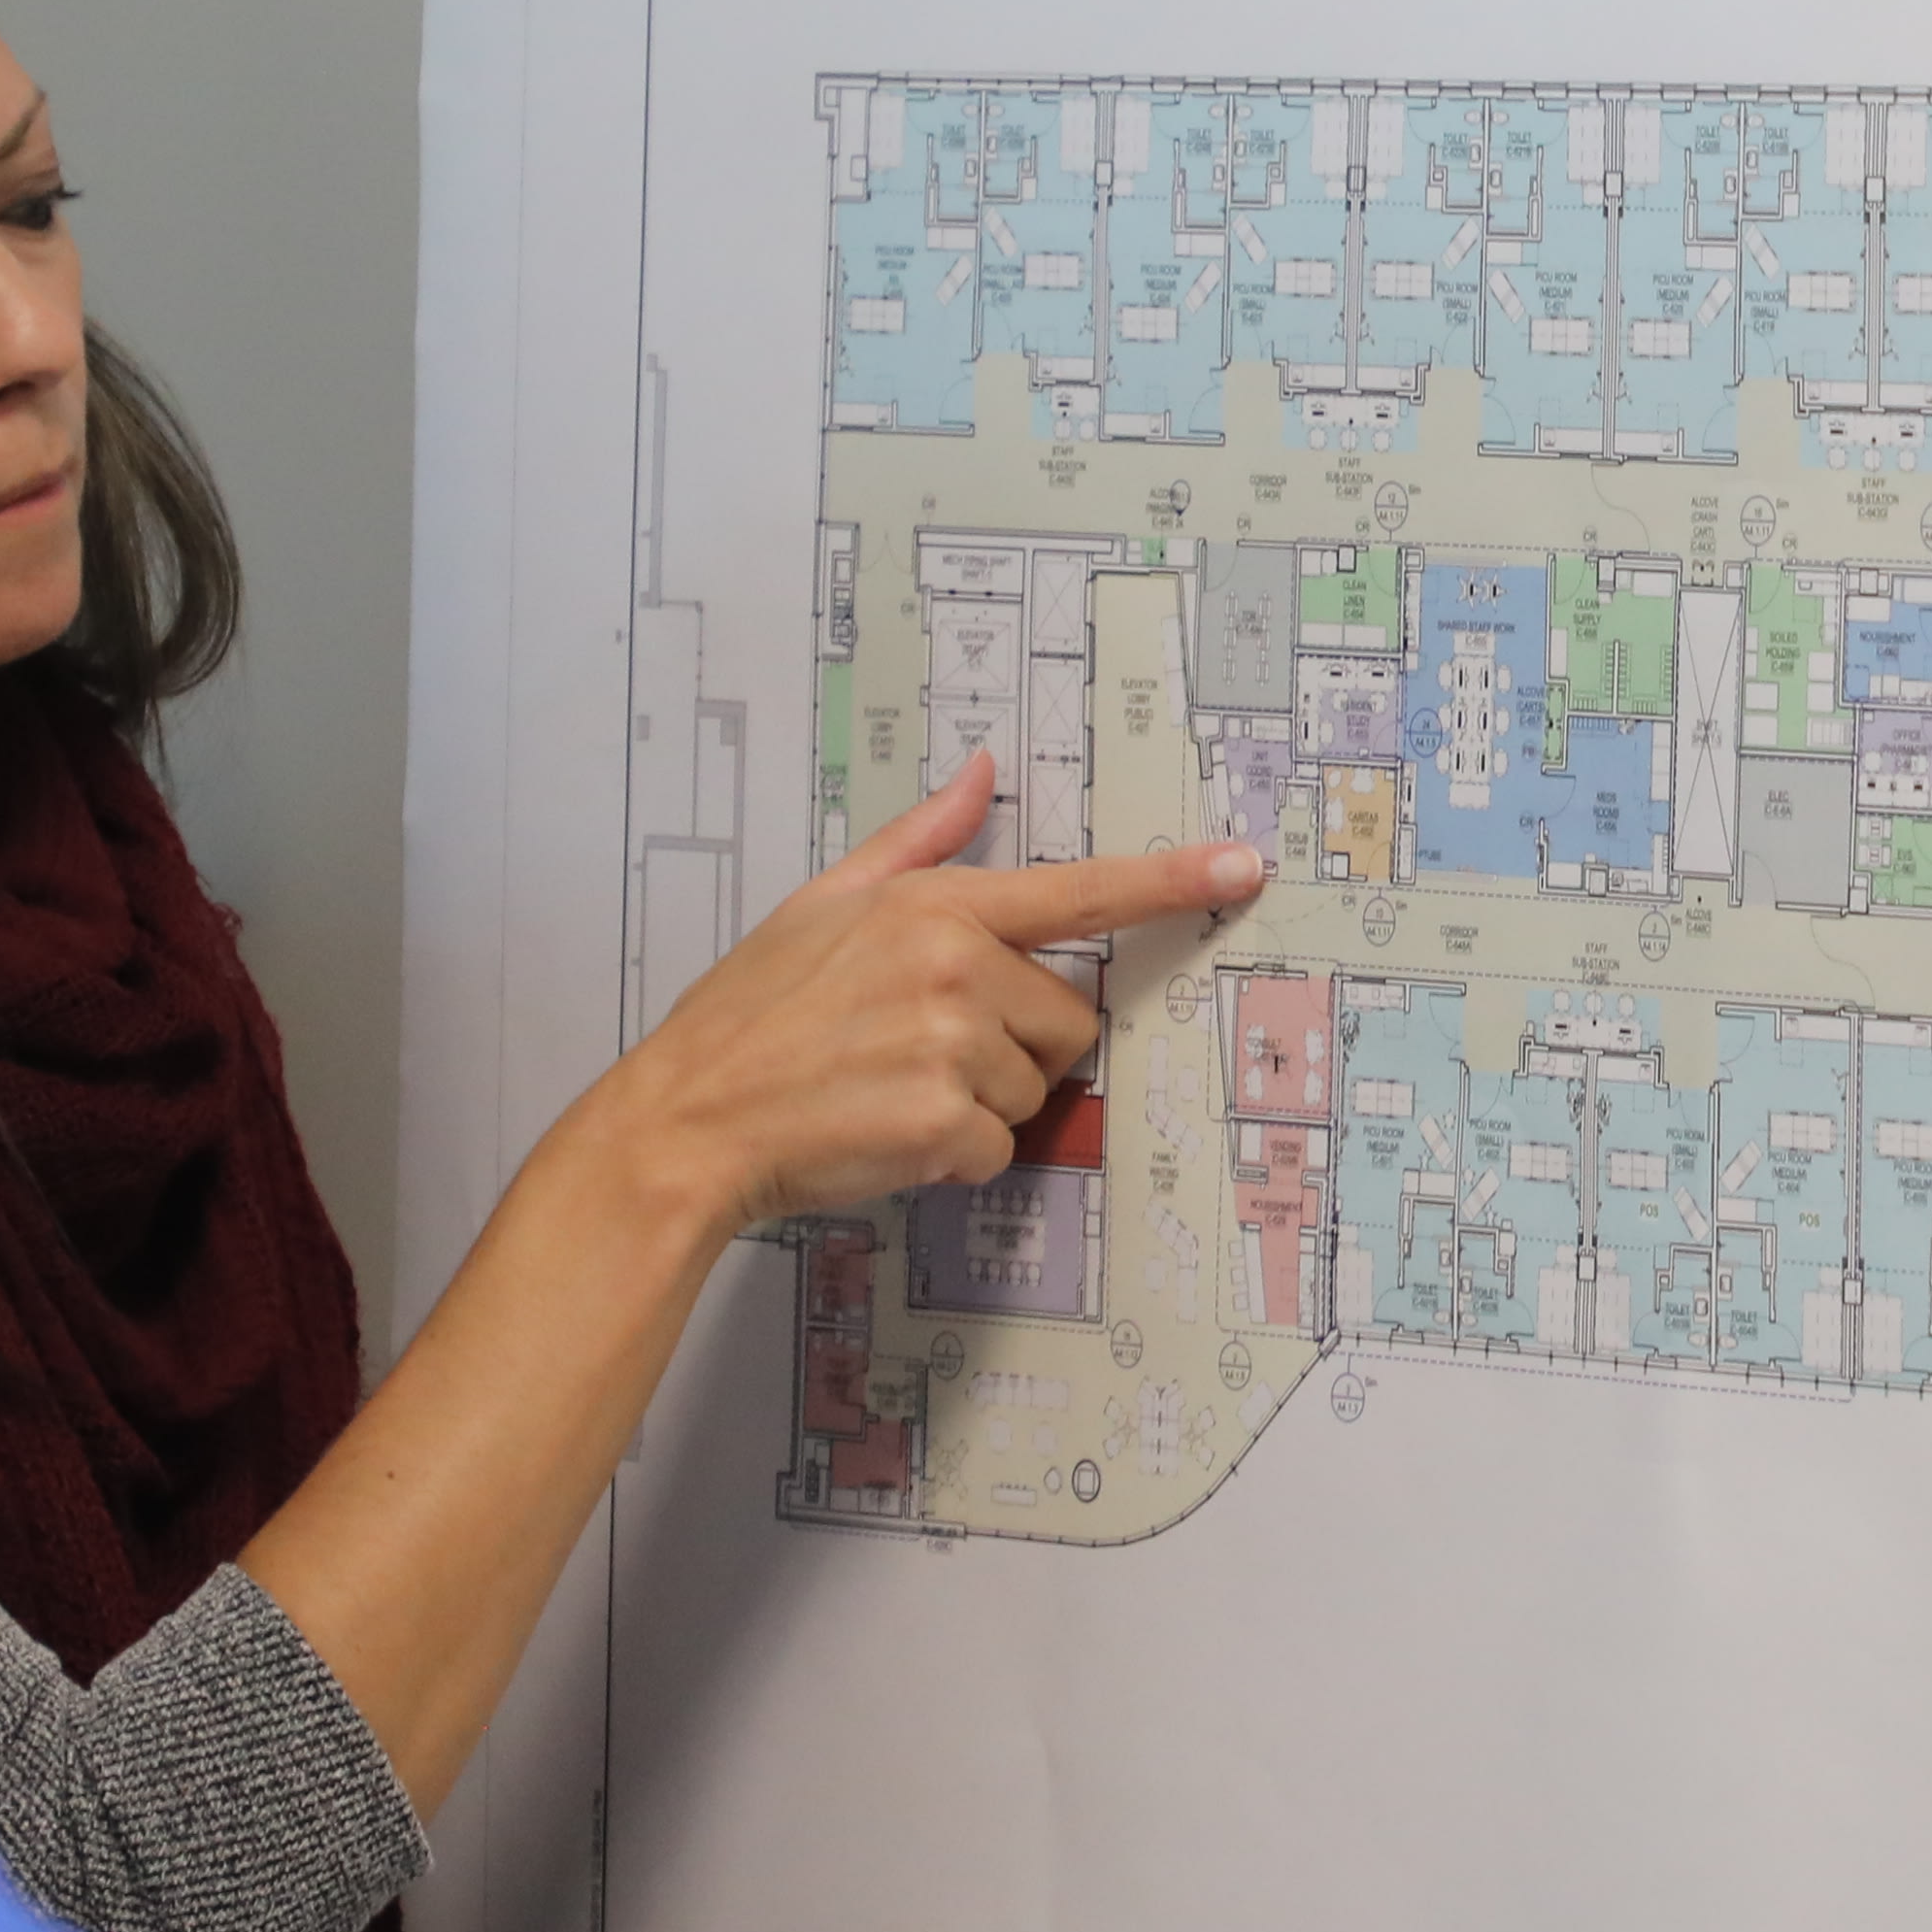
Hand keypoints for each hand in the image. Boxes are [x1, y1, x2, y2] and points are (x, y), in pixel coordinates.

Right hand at [597, 750, 1263, 1231]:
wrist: (689, 1119)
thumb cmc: (749, 1016)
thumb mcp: (823, 904)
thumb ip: (916, 842)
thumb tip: (977, 775)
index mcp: (935, 906)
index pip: (1078, 888)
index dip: (1170, 881)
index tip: (1242, 868)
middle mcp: (956, 966)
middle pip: (1067, 1018)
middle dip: (1012, 1046)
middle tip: (918, 1051)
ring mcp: (954, 1044)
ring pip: (1034, 1088)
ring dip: (979, 1106)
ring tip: (891, 1090)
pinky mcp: (948, 1121)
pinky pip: (1000, 1147)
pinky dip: (955, 1156)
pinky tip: (887, 1132)